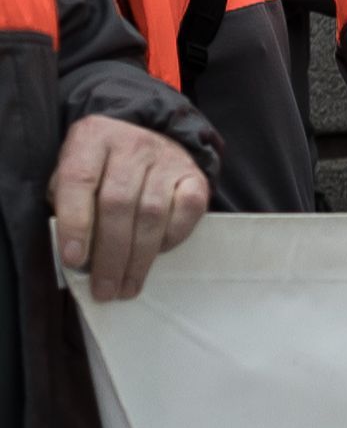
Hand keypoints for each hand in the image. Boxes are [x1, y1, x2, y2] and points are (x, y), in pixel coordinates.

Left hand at [51, 116, 207, 302]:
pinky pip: (187, 212)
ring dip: (138, 258)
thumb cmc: (101, 170)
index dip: (75, 224)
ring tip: (127, 287)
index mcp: (91, 138)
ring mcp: (167, 158)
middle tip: (105, 289)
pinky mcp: (195, 176)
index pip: (79, 181)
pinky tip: (156, 255)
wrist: (147, 142)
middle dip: (110, 254)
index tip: (75, 261)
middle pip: (118, 204)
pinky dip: (171, 238)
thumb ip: (69, 206)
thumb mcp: (72, 175)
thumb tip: (77, 257)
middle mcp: (131, 144)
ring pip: (151, 214)